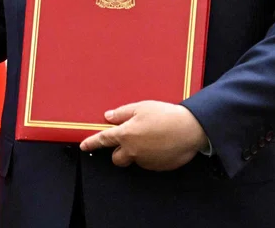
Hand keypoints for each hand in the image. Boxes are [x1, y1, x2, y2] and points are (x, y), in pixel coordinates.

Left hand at [79, 101, 207, 170]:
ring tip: (152, 138)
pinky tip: (161, 145)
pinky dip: (151, 156)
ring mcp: (145, 161)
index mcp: (125, 134)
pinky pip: (149, 163)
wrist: (190, 129)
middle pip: (116, 158)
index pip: (103, 140)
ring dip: (137, 153)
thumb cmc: (165, 115)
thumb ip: (122, 113)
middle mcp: (133, 151)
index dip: (91, 143)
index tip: (84, 146)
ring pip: (134, 160)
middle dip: (118, 152)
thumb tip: (109, 117)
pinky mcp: (158, 167)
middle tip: (129, 140)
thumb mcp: (141, 107)